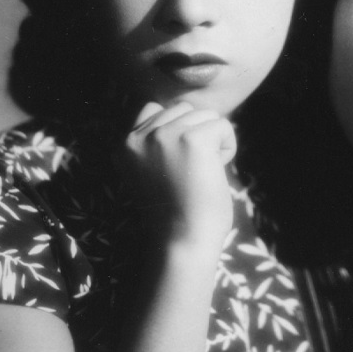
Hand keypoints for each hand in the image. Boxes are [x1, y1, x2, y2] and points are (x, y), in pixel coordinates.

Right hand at [123, 101, 236, 242]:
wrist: (182, 242)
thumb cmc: (175, 214)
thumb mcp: (152, 171)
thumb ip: (159, 143)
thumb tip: (189, 114)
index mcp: (124, 146)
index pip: (154, 110)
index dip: (175, 132)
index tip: (178, 164)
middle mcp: (139, 137)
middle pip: (182, 110)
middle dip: (195, 134)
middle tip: (192, 171)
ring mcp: (164, 135)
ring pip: (204, 115)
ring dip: (213, 140)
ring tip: (202, 172)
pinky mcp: (193, 138)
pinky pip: (223, 125)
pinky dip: (228, 147)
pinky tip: (215, 171)